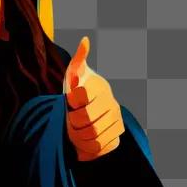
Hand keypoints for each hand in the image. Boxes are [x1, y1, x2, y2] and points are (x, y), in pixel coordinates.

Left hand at [64, 36, 124, 161]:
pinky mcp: (117, 135)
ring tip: (75, 129)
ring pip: (92, 135)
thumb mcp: (73, 75)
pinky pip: (99, 147)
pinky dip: (87, 146)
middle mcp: (111, 103)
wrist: (88, 113)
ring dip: (78, 135)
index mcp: (99, 88)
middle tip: (70, 119)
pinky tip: (84, 138)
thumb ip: (78, 59)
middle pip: (85, 120)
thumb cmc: (77, 91)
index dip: (72, 101)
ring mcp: (116, 120)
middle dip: (72, 122)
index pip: (81, 95)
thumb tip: (85, 40)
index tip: (70, 101)